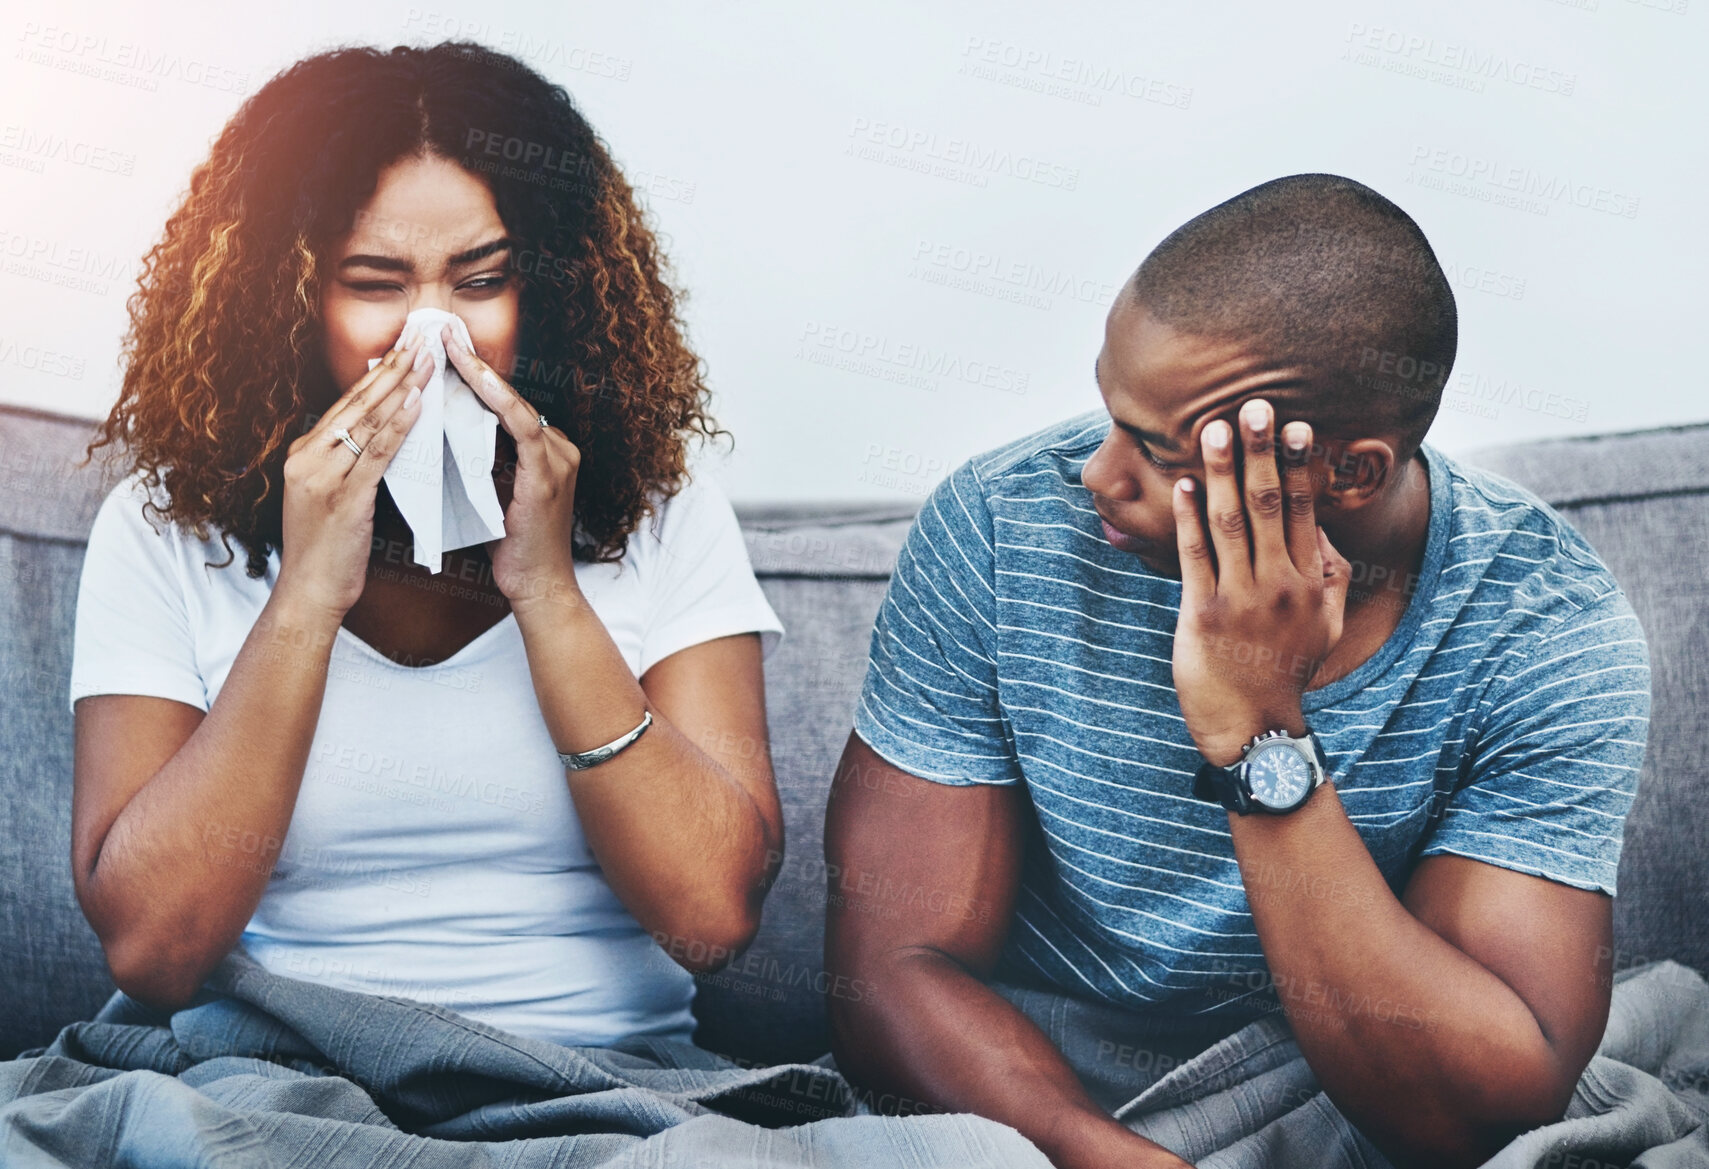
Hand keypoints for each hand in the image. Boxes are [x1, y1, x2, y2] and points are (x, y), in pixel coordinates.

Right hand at [276, 326, 432, 618]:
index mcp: (304, 453)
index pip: (347, 402)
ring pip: (367, 420)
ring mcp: (322, 475)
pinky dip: (398, 424)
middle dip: (392, 366)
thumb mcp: (331, 496)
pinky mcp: (343, 496)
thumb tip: (381, 433)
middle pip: (357, 401)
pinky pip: (376, 452)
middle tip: (421, 337)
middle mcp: (308, 456)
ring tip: (427, 358)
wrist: (309, 593)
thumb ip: (348, 464)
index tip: (404, 346)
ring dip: (401, 385)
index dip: (378, 372)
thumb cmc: (327, 551)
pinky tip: (418, 403)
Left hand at [440, 324, 582, 607]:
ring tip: (448, 346)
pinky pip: (522, 427)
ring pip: (514, 406)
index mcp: (545, 452)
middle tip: (441, 333)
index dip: (475, 375)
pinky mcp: (550, 474)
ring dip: (479, 375)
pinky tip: (472, 379)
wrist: (537, 587)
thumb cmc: (511, 549)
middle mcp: (558, 449)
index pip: (505, 405)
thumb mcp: (491, 494)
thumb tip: (442, 434)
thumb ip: (480, 462)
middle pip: (509, 399)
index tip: (444, 347)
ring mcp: (558, 459)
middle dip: (473, 366)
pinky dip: (497, 401)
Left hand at [1169, 399, 1350, 765]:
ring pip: (1230, 522)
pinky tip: (1182, 485)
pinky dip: (1188, 518)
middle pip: (1270, 505)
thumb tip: (1326, 528)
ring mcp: (1240, 598)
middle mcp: (1279, 584)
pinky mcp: (1202, 613)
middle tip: (1254, 405)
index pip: (1306, 511)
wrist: (1254, 724)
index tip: (1295, 425)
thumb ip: (1330, 575)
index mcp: (1310, 582)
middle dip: (1260, 453)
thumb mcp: (1326, 625)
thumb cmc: (1286, 668)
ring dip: (1220, 472)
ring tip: (1212, 429)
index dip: (1299, 465)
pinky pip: (1194, 556)